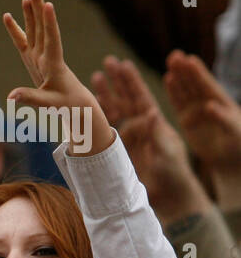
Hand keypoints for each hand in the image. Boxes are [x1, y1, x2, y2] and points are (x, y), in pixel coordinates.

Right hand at [3, 0, 111, 152]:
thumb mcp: (48, 104)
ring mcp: (39, 57)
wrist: (75, 103)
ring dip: (31, 14)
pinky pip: (23, 41)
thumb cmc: (65, 104)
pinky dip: (16, 29)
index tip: (49, 5)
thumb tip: (10, 96)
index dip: (50, 23)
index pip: (52, 40)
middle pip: (42, 30)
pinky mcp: (33, 60)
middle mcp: (46, 56)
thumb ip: (30, 98)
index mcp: (54, 65)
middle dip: (38, 12)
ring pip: (34, 31)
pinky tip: (9, 17)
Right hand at [91, 56, 195, 207]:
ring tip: (93, 78)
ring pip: (112, 111)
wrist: (164, 194)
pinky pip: (103, 129)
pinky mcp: (116, 148)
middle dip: (116, 80)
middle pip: (125, 98)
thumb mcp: (166, 150)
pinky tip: (85, 107)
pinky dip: (94, 117)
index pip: (140, 96)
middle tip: (106, 63)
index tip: (122, 64)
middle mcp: (139, 125)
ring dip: (103, 95)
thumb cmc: (172, 172)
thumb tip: (151, 112)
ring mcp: (126, 135)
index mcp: (153, 122)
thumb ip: (157, 132)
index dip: (131, 80)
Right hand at [164, 50, 240, 171]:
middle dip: (185, 69)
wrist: (230, 157)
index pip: (207, 85)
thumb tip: (209, 105)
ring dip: (178, 77)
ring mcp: (197, 110)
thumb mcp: (234, 131)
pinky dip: (174, 92)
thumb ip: (222, 117)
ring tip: (170, 63)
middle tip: (175, 55)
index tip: (189, 60)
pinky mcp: (187, 119)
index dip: (199, 73)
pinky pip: (179, 103)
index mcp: (221, 102)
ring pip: (185, 90)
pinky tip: (168, 80)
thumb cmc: (238, 144)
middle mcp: (208, 102)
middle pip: (194, 83)